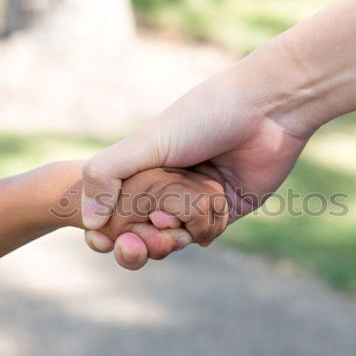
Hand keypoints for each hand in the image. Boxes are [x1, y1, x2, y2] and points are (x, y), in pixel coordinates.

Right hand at [81, 65, 312, 263]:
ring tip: (169, 228)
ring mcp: (196, 198)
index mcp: (143, 168)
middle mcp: (167, 185)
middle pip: (141, 231)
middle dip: (135, 244)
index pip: (113, 209)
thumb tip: (90, 222)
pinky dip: (199, 233)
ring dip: (166, 242)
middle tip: (132, 243)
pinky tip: (196, 221)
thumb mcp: (146, 141)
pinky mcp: (226, 209)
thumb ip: (107, 174)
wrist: (266, 111)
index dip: (104, 231)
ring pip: (173, 239)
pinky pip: (205, 235)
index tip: (101, 241)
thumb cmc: (203, 117)